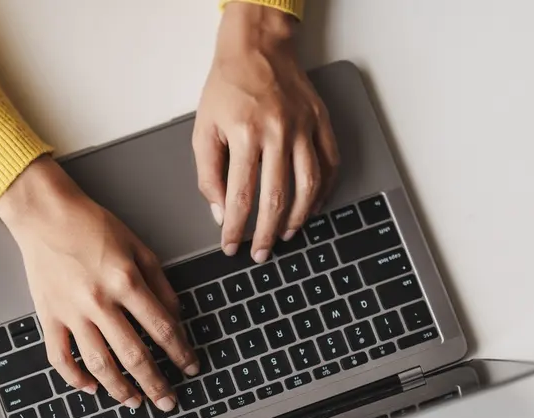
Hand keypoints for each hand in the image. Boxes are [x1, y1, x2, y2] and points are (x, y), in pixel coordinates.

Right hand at [0, 157, 199, 412]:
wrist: (45, 215)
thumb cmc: (91, 225)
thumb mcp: (138, 246)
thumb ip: (160, 283)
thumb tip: (175, 317)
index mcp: (126, 281)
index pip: (162, 329)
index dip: (181, 353)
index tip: (191, 367)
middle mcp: (100, 302)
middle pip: (134, 355)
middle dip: (156, 383)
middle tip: (169, 401)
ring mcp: (72, 313)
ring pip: (99, 364)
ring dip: (120, 389)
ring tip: (136, 402)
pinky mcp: (49, 317)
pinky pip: (60, 357)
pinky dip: (75, 378)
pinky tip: (91, 388)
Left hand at [193, 3, 340, 262]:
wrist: (258, 48)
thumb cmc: (227, 88)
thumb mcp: (203, 129)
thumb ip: (208, 174)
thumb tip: (221, 212)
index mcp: (245, 135)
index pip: (240, 196)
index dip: (236, 228)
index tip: (231, 246)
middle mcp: (279, 133)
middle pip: (277, 198)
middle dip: (267, 233)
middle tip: (260, 252)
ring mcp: (305, 128)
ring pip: (309, 185)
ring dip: (298, 217)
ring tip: (287, 235)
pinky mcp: (322, 122)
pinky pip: (330, 164)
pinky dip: (323, 191)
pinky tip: (311, 207)